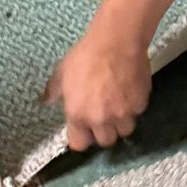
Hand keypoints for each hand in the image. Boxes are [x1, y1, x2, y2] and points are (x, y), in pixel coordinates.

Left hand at [44, 28, 152, 150]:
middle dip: (104, 132)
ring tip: (118, 108)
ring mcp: (123, 113)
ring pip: (125, 130)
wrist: (116, 42)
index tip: (83, 131)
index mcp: (78, 114)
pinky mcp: (140, 103)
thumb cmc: (85, 56)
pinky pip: (137, 112)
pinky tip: (129, 93)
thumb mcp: (61, 72)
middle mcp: (101, 119)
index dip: (82, 138)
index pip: (80, 144)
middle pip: (105, 141)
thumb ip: (54, 91)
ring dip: (121, 122)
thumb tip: (46, 101)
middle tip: (102, 117)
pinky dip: (133, 107)